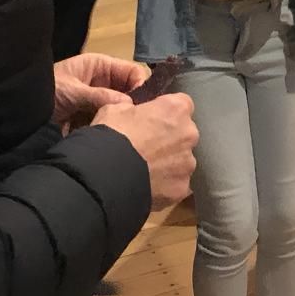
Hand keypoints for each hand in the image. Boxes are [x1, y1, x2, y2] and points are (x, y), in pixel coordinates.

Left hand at [53, 53, 148, 129]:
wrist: (22, 112)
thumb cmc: (48, 91)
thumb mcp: (73, 91)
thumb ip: (101, 96)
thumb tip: (128, 104)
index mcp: (100, 66)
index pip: (130, 71)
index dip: (140, 83)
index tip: (144, 100)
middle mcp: (102, 82)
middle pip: (127, 90)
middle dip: (133, 102)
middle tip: (140, 117)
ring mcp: (96, 100)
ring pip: (118, 107)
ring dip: (121, 116)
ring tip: (128, 127)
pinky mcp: (89, 117)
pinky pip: (106, 120)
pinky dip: (109, 126)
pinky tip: (114, 134)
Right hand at [93, 94, 198, 209]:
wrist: (104, 176)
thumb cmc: (111, 137)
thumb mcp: (115, 110)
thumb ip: (132, 108)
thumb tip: (133, 111)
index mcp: (177, 108)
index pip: (180, 106)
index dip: (164, 114)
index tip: (150, 123)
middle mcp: (190, 133)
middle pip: (183, 135)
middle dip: (169, 141)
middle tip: (145, 151)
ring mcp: (187, 163)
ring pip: (181, 162)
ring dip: (168, 165)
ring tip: (144, 173)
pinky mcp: (181, 188)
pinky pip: (175, 186)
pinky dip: (164, 187)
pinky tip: (146, 189)